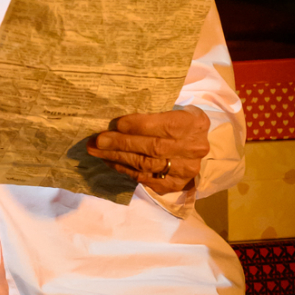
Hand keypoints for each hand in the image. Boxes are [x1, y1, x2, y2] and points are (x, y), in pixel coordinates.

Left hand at [86, 108, 208, 195]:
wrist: (197, 149)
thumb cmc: (180, 124)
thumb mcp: (176, 110)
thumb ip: (155, 111)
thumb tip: (119, 115)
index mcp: (195, 124)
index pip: (165, 126)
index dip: (139, 126)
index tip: (117, 123)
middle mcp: (194, 149)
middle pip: (153, 147)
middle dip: (122, 143)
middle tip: (98, 140)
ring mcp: (185, 170)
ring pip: (146, 165)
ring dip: (117, 157)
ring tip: (96, 150)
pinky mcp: (175, 185)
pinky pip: (144, 178)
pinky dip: (124, 169)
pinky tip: (110, 161)